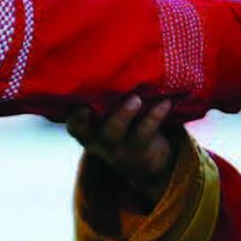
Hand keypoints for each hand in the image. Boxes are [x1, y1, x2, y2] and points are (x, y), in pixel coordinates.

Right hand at [65, 95, 179, 208]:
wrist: (146, 167)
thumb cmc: (122, 131)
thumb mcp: (106, 125)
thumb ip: (104, 106)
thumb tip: (106, 74)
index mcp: (88, 134)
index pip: (75, 127)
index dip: (75, 118)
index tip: (78, 104)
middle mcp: (102, 143)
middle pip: (98, 132)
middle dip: (96, 117)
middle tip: (97, 102)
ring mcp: (121, 149)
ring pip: (119, 133)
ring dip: (125, 115)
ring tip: (136, 99)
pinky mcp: (142, 150)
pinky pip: (147, 131)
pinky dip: (156, 115)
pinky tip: (166, 102)